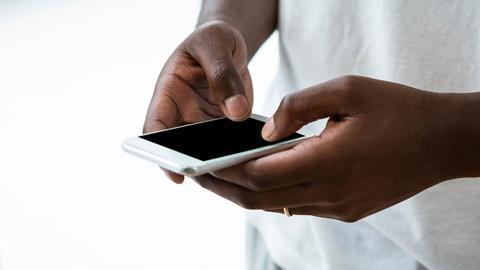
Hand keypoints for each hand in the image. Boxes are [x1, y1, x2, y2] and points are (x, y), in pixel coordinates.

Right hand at [143, 21, 252, 182]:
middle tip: (220, 176)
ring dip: (222, 164)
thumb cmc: (212, 39)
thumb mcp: (215, 45)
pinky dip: (241, 154)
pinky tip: (258, 157)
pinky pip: (230, 146)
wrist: (228, 44)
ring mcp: (203, 124)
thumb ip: (223, 74)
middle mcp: (182, 114)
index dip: (160, 153)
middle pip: (182, 149)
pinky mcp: (225, 128)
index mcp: (168, 93)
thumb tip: (236, 112)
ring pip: (208, 153)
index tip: (176, 174)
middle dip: (197, 166)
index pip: (156, 127)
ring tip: (244, 169)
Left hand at [193, 76, 468, 221]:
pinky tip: (261, 180)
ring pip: (277, 206)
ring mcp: (339, 207)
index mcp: (329, 162)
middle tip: (197, 175)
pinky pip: (298, 205)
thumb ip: (298, 105)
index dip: (224, 171)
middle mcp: (331, 193)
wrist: (442, 141)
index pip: (259, 175)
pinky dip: (273, 195)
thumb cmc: (398, 109)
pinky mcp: (347, 210)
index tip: (198, 164)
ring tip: (221, 177)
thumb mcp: (348, 89)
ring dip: (246, 194)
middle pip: (260, 199)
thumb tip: (264, 131)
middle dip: (224, 188)